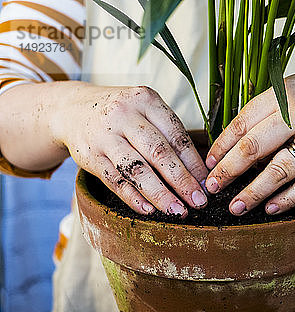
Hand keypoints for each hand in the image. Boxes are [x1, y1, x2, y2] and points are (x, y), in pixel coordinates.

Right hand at [53, 83, 208, 216]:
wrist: (70, 109)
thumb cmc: (122, 115)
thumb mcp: (145, 111)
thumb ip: (169, 135)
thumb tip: (200, 174)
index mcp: (145, 100)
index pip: (176, 135)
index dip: (194, 163)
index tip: (207, 185)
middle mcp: (124, 115)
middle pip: (159, 152)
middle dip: (182, 181)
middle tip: (198, 202)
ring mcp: (104, 136)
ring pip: (137, 169)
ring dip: (160, 194)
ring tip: (178, 211)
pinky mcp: (89, 157)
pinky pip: (115, 181)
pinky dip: (133, 198)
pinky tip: (150, 210)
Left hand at [204, 59, 294, 215]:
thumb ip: (273, 107)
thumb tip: (240, 139)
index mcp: (285, 91)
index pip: (243, 121)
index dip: (221, 145)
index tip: (208, 163)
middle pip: (253, 146)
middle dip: (227, 171)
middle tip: (211, 188)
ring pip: (279, 170)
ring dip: (253, 192)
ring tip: (236, 208)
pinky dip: (288, 199)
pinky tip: (272, 208)